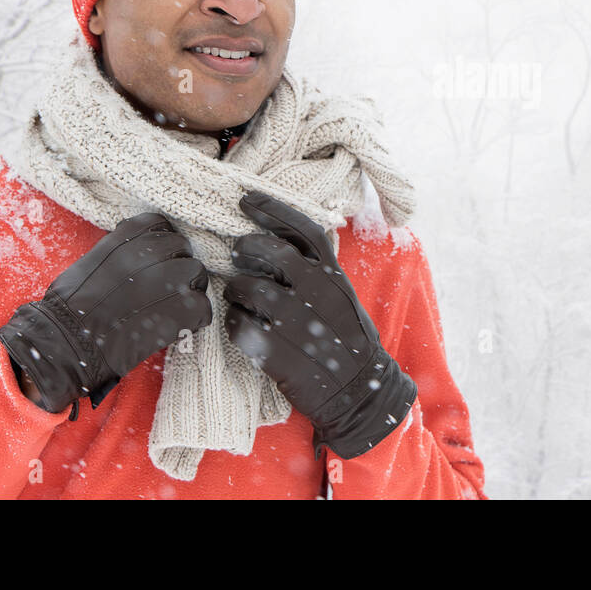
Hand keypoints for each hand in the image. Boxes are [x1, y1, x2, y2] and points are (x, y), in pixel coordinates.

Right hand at [0, 212, 211, 416]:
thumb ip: (122, 250)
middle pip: (183, 249)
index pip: (162, 227)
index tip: (151, 265)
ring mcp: (172, 276)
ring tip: (168, 310)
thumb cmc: (71, 307)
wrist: (67, 342)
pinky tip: (173, 328)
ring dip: (188, 291)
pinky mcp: (184, 307)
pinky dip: (193, 320)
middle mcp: (153, 249)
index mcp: (129, 235)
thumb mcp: (93, 261)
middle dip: (175, 268)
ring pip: (197, 274)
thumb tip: (142, 251)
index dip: (159, 247)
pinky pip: (203, 307)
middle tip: (160, 292)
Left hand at [224, 191, 416, 458]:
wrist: (357, 391)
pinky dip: (233, 321)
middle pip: (271, 253)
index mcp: (334, 275)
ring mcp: (297, 322)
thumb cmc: (346, 339)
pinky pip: (239, 325)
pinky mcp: (278, 352)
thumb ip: (316, 270)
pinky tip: (240, 324)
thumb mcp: (342, 296)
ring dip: (234, 290)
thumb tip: (274, 241)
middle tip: (236, 254)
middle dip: (245, 249)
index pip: (303, 230)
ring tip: (237, 296)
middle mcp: (318, 292)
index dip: (272, 209)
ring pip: (248, 288)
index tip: (245, 199)